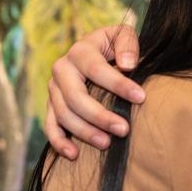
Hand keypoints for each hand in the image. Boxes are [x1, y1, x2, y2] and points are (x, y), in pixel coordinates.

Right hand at [44, 24, 144, 159]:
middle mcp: (62, 69)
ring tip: (107, 143)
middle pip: (76, 97)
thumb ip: (127, 44)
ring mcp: (54, 89)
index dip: (119, 84)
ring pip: (63, 114)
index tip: (141, 98)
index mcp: (80, 50)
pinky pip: (50, 126)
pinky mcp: (51, 105)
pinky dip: (59, 142)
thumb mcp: (122, 35)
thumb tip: (128, 65)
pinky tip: (74, 155)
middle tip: (123, 130)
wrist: (96, 51)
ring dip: (84, 131)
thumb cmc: (115, 45)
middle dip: (99, 115)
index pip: (97, 69)